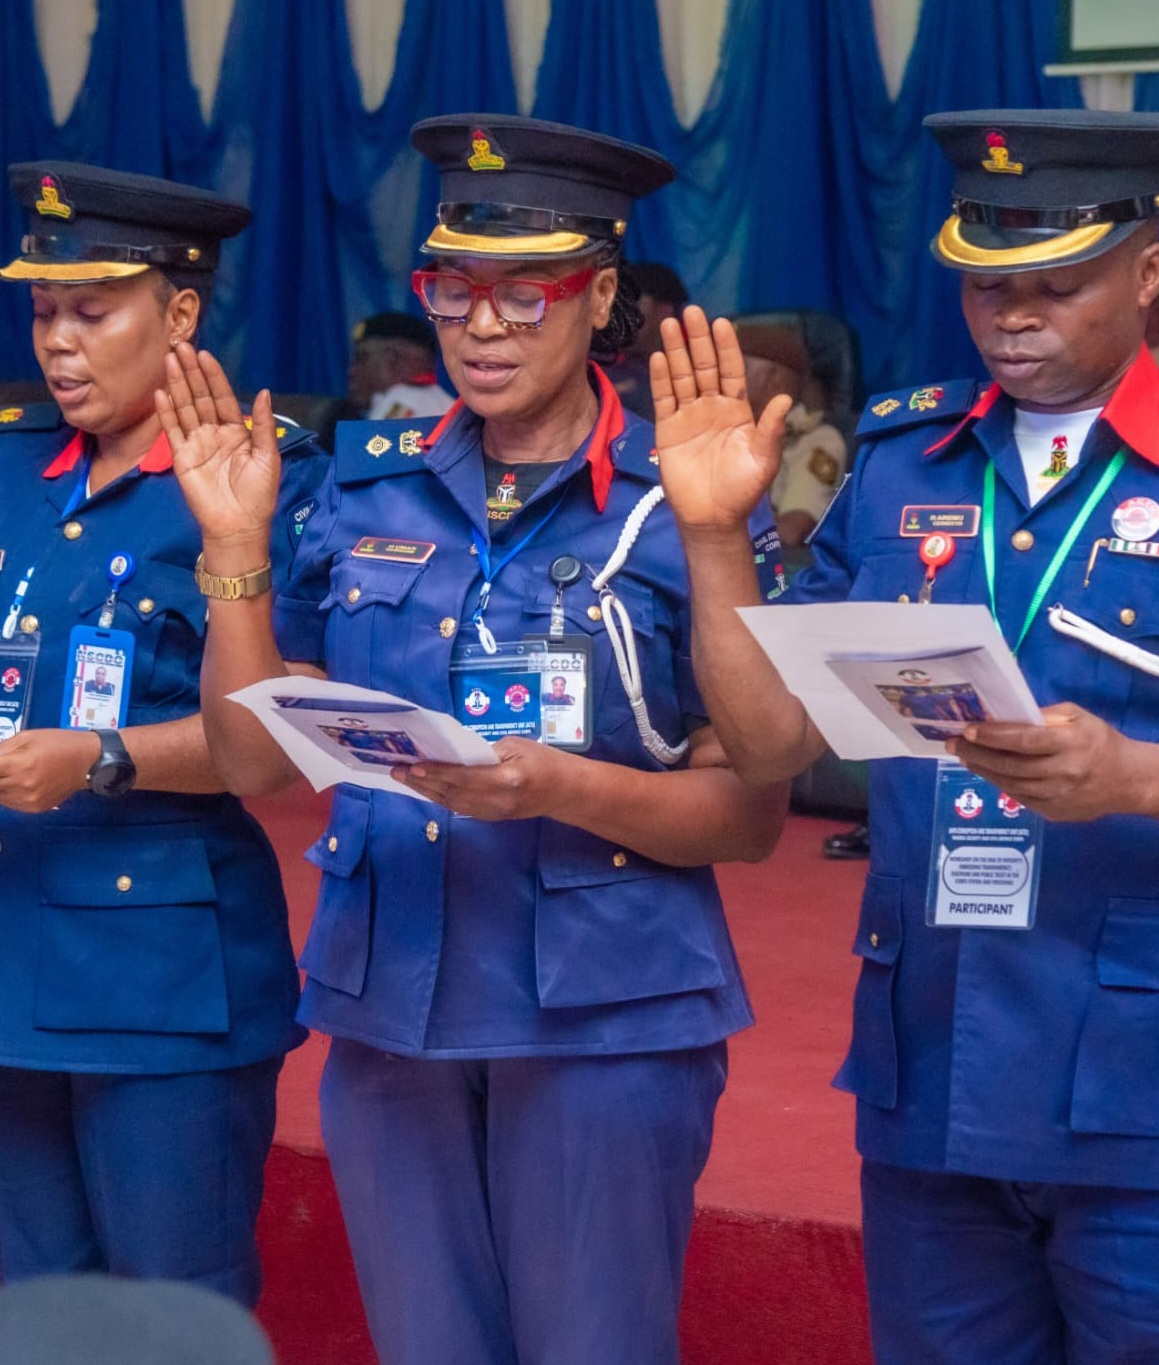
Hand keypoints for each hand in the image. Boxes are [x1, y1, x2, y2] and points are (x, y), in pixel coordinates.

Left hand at [0, 729, 99, 811]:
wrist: (88, 762)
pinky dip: (7, 793)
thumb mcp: (26, 737)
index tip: (0, 764)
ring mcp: (28, 800)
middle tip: (7, 767)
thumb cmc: (58, 743)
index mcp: (19, 764)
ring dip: (0, 784)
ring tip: (11, 773)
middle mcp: (22, 785)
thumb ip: (1, 749)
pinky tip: (17, 782)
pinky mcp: (34, 808)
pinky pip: (9, 803)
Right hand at [157, 343, 279, 557]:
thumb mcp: (267, 457)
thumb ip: (262, 425)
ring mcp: (197, 444)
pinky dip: (166, 412)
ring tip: (169, 361)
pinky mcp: (181, 457)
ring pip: (185, 409)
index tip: (205, 356)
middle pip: (201, 397)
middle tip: (181, 347)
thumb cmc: (258, 495)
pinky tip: (161, 393)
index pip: (223, 398)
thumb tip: (264, 392)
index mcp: (237, 432)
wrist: (239, 526)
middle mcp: (215, 434)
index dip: (214, 377)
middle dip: (191, 373)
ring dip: (177, 385)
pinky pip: (172, 431)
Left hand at [390, 736, 573, 820]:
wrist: (565, 792)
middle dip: (422, 781)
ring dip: (425, 790)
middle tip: (396, 769)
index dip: (438, 772)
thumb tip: (454, 753)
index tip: (415, 765)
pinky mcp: (489, 818)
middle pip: (452, 792)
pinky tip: (424, 787)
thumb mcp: (516, 746)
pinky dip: (438, 797)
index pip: (465, 777)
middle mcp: (496, 801)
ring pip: (451, 802)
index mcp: (507, 780)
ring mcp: (492, 813)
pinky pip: (458, 807)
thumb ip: (484, 751)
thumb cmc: (544, 761)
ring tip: (403, 778)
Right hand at [651, 306, 792, 531]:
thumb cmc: (742, 490)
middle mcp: (712, 407)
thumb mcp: (763, 460)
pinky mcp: (667, 430)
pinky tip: (658, 357)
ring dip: (676, 351)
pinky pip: (664, 399)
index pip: (731, 371)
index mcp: (737, 410)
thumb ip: (771, 429)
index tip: (721, 323)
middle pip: (704, 366)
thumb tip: (787, 400)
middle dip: (698, 340)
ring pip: (682, 377)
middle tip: (691, 312)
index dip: (727, 347)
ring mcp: (688, 416)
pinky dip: (661, 379)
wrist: (712, 517)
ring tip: (670, 324)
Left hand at [946, 702, 1158, 821]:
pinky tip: (986, 771)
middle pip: (1011, 765)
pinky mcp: (1053, 812)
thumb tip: (1004, 716)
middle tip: (953, 743)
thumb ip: (1042, 716)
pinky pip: (1018, 798)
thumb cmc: (1098, 741)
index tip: (967, 729)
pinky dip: (998, 783)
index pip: (1024, 740)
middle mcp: (1063, 772)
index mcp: (1070, 743)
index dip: (993, 736)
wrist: (1126, 781)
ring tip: (964, 756)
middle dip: (977, 753)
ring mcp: (1057, 796)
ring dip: (982, 769)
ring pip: (1010, 784)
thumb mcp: (1077, 717)